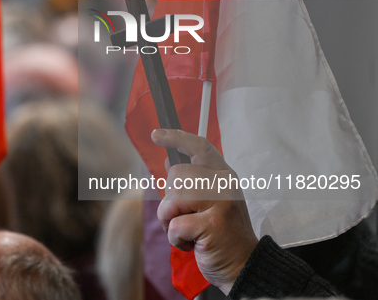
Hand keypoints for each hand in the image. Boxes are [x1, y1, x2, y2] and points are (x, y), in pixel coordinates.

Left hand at [152, 129, 258, 294]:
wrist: (245, 266)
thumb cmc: (223, 234)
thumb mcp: (212, 201)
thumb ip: (193, 181)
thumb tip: (169, 162)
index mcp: (223, 176)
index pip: (199, 146)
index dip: (176, 137)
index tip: (156, 134)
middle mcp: (224, 185)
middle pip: (177, 173)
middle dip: (171, 198)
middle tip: (186, 216)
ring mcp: (221, 203)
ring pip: (172, 197)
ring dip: (170, 220)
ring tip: (188, 230)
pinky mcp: (213, 225)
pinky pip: (174, 224)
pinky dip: (176, 238)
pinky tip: (193, 243)